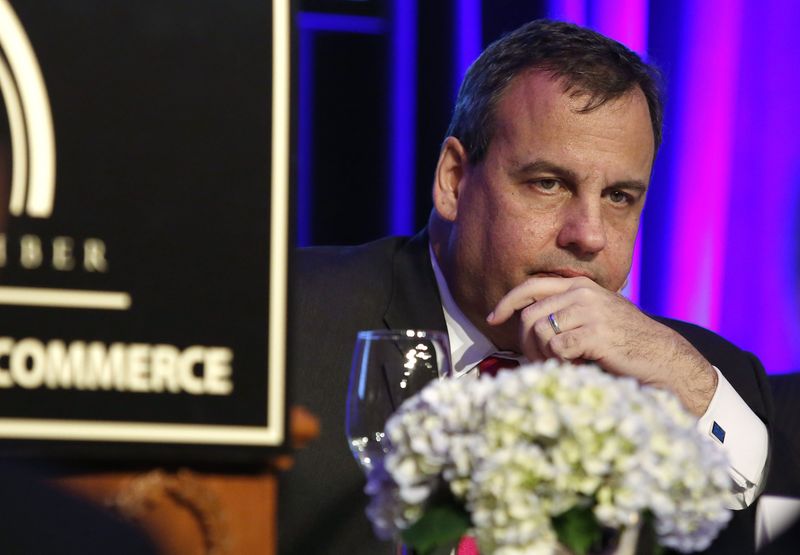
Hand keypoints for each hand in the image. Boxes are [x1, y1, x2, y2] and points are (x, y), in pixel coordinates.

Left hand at [487, 276, 717, 415]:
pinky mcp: (595, 334)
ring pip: (539, 333)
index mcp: (579, 286)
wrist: (662, 358)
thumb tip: (525, 322)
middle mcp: (582, 293)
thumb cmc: (624, 343)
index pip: (531, 286)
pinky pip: (556, 349)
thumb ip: (565, 311)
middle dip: (524, 343)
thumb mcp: (594, 316)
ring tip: (559, 364)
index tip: (493, 319)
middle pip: (529, 316)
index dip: (507, 302)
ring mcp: (590, 311)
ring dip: (541, 355)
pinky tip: (575, 366)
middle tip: (538, 360)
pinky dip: (558, 363)